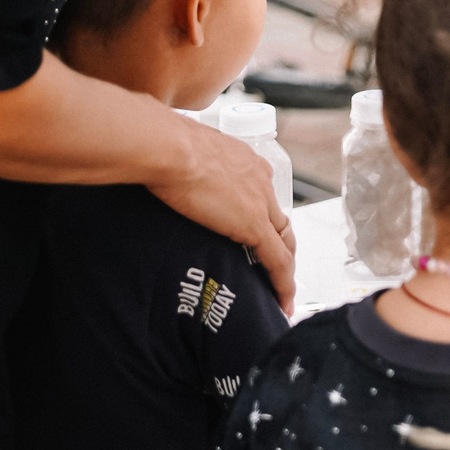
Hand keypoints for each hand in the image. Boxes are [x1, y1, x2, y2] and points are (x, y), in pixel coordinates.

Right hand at [152, 120, 298, 314]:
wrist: (170, 148)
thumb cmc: (165, 147)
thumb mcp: (183, 153)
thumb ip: (187, 165)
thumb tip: (167, 170)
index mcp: (246, 162)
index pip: (262, 196)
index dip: (262, 218)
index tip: (254, 235)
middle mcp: (261, 180)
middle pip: (279, 221)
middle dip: (280, 247)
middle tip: (274, 272)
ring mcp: (261, 203)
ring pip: (284, 243)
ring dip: (284, 270)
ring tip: (280, 294)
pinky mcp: (254, 225)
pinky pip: (278, 261)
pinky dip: (283, 284)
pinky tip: (282, 303)